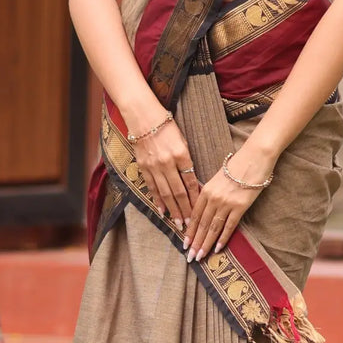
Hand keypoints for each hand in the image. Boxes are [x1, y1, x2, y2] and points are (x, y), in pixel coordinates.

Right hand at [128, 115, 199, 229]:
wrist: (143, 118)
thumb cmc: (167, 127)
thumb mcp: (183, 142)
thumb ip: (187, 162)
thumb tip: (193, 182)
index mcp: (181, 155)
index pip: (190, 182)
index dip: (195, 199)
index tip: (199, 211)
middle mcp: (167, 163)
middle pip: (178, 192)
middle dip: (184, 209)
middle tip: (190, 224)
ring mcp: (154, 166)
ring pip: (165, 193)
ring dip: (172, 210)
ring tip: (177, 223)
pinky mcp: (143, 167)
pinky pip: (152, 187)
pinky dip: (157, 200)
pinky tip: (162, 210)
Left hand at [184, 144, 272, 263]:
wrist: (254, 158)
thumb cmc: (237, 166)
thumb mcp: (217, 178)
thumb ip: (210, 193)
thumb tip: (204, 210)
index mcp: (206, 190)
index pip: (195, 216)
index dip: (189, 232)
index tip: (185, 244)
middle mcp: (213, 198)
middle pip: (202, 224)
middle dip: (195, 242)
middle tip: (189, 257)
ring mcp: (226, 203)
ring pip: (213, 228)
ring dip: (206, 244)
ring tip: (200, 257)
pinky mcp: (240, 206)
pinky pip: (229, 226)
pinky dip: (223, 239)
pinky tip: (217, 249)